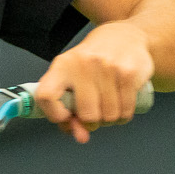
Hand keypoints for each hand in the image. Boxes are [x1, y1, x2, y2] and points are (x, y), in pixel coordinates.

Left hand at [34, 23, 153, 143]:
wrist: (124, 36)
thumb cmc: (92, 62)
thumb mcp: (73, 77)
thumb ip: (69, 109)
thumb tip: (80, 137)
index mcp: (62, 65)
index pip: (46, 96)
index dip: (54, 114)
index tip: (65, 117)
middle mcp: (83, 64)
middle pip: (87, 115)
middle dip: (92, 123)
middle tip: (94, 114)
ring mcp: (107, 68)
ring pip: (109, 117)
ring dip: (110, 120)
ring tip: (109, 107)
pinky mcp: (128, 73)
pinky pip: (125, 111)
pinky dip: (123, 116)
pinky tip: (121, 106)